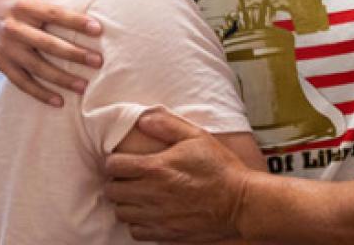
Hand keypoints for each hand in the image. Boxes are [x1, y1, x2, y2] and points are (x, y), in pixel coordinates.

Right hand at [0, 0, 101, 106]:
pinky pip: (21, 82)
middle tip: (98, 62)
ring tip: (84, 85)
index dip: (75, 22)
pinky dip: (40, 93)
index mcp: (22, 4)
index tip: (98, 29)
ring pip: (36, 67)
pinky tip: (60, 102)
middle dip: (73, 54)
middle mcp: (12, 27)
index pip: (53, 14)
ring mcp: (5, 48)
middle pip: (47, 44)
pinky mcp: (0, 63)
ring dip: (61, 78)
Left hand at [105, 109, 250, 241]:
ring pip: (121, 212)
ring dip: (125, 202)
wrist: (241, 203)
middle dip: (116, 181)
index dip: (114, 160)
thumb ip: (167, 124)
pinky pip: (136, 231)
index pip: (113, 165)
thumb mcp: (197, 136)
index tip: (122, 160)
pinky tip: (148, 212)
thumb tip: (143, 119)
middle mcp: (151, 194)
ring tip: (137, 195)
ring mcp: (157, 216)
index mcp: (155, 168)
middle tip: (128, 177)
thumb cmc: (220, 169)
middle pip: (112, 190)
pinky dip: (137, 222)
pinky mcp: (165, 234)